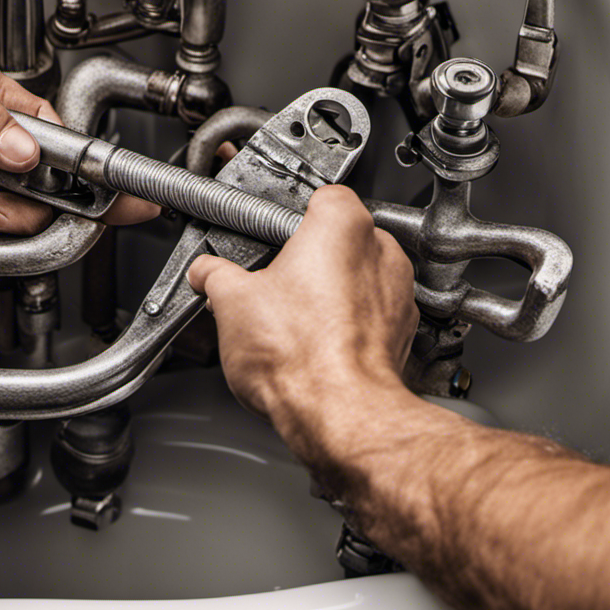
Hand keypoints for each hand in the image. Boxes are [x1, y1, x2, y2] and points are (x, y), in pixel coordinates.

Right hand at [187, 185, 417, 441]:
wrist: (338, 413)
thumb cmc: (299, 356)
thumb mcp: (231, 303)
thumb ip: (216, 274)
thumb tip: (207, 273)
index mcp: (342, 225)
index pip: (320, 197)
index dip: (289, 219)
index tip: (270, 237)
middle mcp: (381, 252)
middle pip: (340, 239)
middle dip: (309, 259)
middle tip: (274, 284)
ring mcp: (398, 293)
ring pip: (359, 278)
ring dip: (331, 292)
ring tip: (293, 321)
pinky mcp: (402, 333)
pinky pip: (372, 315)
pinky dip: (349, 324)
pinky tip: (317, 345)